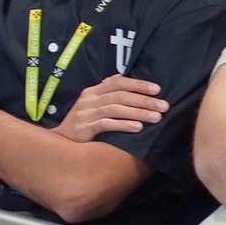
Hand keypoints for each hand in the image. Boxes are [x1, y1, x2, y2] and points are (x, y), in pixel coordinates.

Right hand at [53, 74, 170, 143]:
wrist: (61, 142)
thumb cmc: (83, 124)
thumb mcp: (93, 106)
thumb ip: (107, 94)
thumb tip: (125, 82)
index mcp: (92, 91)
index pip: (117, 82)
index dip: (138, 84)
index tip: (158, 90)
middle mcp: (88, 99)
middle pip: (120, 95)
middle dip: (144, 100)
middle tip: (163, 106)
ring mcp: (85, 113)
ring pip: (115, 109)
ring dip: (138, 112)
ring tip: (156, 118)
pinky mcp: (83, 128)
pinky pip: (106, 124)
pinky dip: (123, 125)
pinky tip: (138, 128)